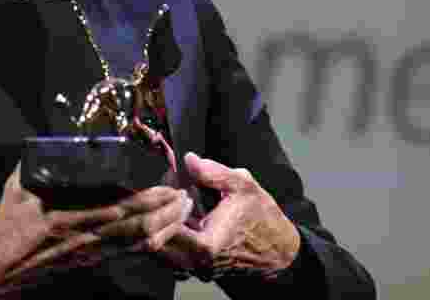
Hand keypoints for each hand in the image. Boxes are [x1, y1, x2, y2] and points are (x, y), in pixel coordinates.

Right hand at [0, 166, 192, 293]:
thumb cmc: (8, 221)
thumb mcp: (21, 184)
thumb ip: (43, 164)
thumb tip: (60, 143)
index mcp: (69, 215)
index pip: (117, 208)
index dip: (146, 200)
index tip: (165, 186)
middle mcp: (85, 235)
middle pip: (136, 227)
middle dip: (165, 214)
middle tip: (185, 197)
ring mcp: (90, 252)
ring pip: (136, 243)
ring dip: (163, 229)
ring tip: (182, 213)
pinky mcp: (89, 261)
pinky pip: (126, 254)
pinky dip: (148, 244)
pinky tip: (163, 235)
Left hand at [158, 152, 300, 280]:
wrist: (277, 249)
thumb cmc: (262, 218)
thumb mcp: (244, 186)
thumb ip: (215, 173)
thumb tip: (189, 160)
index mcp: (206, 244)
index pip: (161, 230)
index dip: (161, 205)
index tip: (171, 186)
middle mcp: (195, 262)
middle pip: (152, 240)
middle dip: (153, 212)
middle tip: (167, 190)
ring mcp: (193, 268)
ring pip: (156, 249)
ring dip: (157, 223)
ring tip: (173, 201)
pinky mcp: (193, 268)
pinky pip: (167, 252)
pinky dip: (165, 233)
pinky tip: (177, 216)